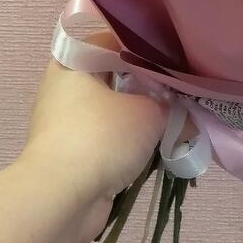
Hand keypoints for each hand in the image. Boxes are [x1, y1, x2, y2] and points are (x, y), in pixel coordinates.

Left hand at [21, 35, 167, 242]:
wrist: (61, 201)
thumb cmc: (101, 138)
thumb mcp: (149, 112)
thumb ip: (169, 103)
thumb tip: (179, 110)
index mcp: (73, 63)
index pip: (117, 41)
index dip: (150, 47)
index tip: (178, 57)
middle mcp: (64, 88)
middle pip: (116, 77)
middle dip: (148, 85)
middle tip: (180, 88)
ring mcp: (65, 124)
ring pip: (113, 110)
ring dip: (140, 117)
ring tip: (176, 118)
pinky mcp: (71, 155)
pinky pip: (108, 139)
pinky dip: (129, 143)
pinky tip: (157, 146)